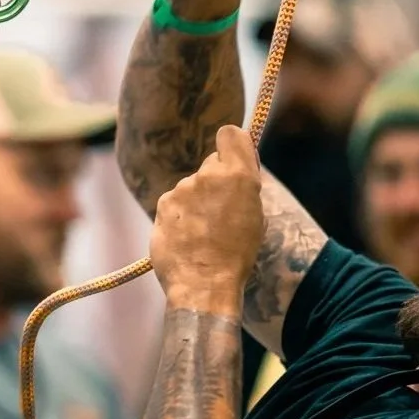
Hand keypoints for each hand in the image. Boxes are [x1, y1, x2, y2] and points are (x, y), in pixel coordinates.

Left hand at [150, 126, 263, 307]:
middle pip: (210, 163)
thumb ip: (242, 187)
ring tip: (203, 232)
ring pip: (190, 186)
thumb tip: (233, 173)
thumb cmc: (237, 255)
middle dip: (214, 180)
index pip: (230, 134)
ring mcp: (181, 189)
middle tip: (220, 209)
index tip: (232, 160)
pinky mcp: (162, 204)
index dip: (232, 145)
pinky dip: (179, 215)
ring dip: (195, 201)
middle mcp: (207, 175)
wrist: (204, 284)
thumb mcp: (255, 216)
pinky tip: (186, 236)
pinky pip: (174, 203)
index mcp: (238, 175)